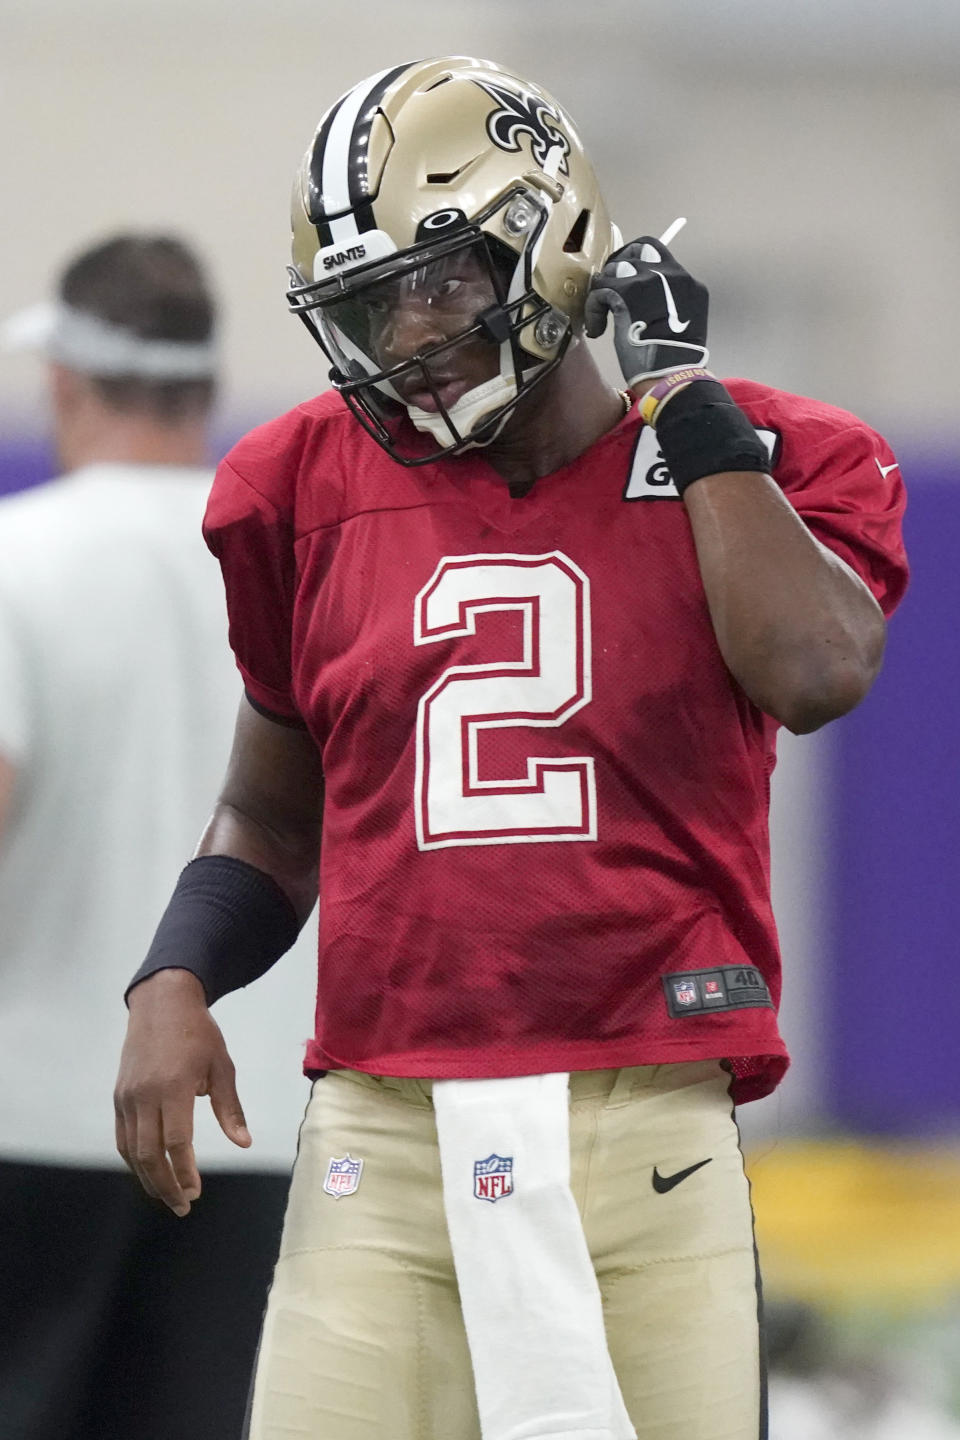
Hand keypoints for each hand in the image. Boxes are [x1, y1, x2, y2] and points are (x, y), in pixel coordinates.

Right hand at [114, 968, 250, 1215]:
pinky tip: (149, 1172)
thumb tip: (243, 1143)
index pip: (176, 1142)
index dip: (185, 1172)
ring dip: (148, 1178)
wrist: (161, 1003)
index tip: (196, 1191)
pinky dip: (134, 1160)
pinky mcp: (119, 1096)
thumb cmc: (198, 1034)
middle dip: (165, 1185)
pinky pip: (122, 1137)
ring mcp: (127, 1097)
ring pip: (131, 1151)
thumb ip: (230, 1108)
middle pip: (149, 1154)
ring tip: (168, 1195)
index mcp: (173, 1087)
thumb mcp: (222, 1066)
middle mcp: (144, 1095)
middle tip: (183, 1205)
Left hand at [584, 237, 708, 386]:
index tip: (626, 278)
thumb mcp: (678, 323)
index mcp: (689, 284)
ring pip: (616, 268)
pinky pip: (601, 290)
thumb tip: (640, 297)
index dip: (639, 262)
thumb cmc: (673, 362)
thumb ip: (666, 302)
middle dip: (620, 263)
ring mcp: (651, 281)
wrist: (670, 376)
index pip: (661, 256)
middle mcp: (673, 275)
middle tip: (608, 285)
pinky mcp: (628, 292)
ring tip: (602, 314)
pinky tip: (598, 329)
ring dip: (604, 289)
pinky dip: (594, 309)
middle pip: (640, 248)